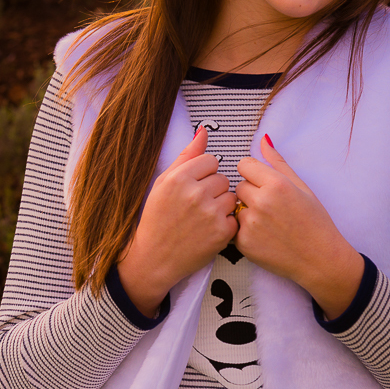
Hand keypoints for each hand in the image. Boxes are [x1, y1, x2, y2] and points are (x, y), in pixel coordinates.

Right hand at [118, 127, 238, 316]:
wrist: (154, 257)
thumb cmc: (157, 218)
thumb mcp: (163, 183)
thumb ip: (186, 156)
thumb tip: (203, 131)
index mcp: (178, 177)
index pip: (210, 160)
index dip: (203, 174)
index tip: (193, 188)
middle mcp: (194, 193)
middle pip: (223, 178)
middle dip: (213, 190)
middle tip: (196, 206)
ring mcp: (209, 213)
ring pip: (231, 196)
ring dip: (221, 206)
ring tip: (203, 218)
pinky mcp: (221, 232)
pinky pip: (235, 217)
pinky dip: (226, 224)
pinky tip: (209, 230)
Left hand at [234, 135, 363, 319]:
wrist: (320, 260)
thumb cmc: (315, 221)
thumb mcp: (302, 187)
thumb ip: (278, 162)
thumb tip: (263, 139)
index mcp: (276, 184)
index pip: (244, 165)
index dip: (254, 174)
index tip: (264, 185)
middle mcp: (261, 201)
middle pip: (238, 186)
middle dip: (250, 194)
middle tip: (270, 208)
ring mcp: (250, 223)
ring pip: (235, 207)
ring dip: (246, 212)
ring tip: (268, 223)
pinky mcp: (243, 243)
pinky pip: (234, 227)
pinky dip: (244, 231)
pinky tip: (264, 236)